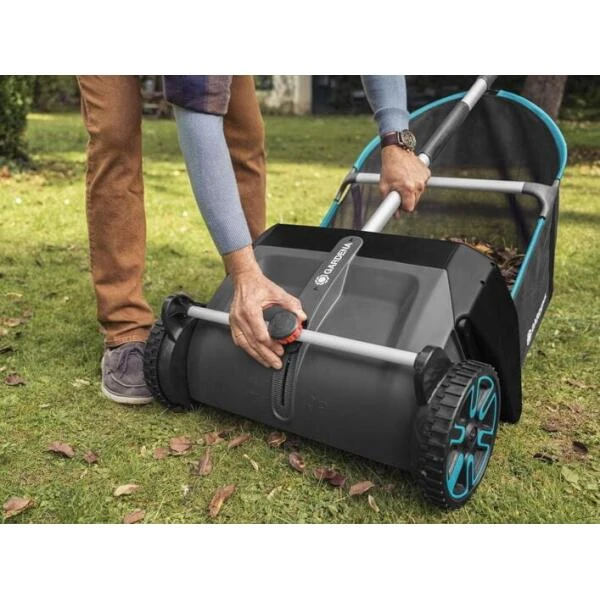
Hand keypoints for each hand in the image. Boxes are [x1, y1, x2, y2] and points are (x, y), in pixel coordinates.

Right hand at [224, 246, 306, 368]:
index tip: (280, 350)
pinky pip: (238, 340)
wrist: (244, 278)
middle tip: (276, 363)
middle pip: (253, 343)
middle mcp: (240, 317)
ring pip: (244, 344)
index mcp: (250, 310)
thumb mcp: (277, 293)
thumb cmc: (258, 285)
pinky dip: (247, 348)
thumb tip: (301, 316)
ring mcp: (234, 321)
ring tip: (267, 362)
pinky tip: (254, 353)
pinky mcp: (233, 323)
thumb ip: (291, 305)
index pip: (259, 334)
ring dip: (256, 355)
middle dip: (265, 355)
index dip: (270, 345)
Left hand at [379, 146, 430, 213]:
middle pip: (415, 202)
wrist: (397, 150)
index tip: (399, 203)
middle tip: (398, 190)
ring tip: (403, 180)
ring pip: (419, 193)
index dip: (403, 208)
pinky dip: (416, 182)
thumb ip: (388, 202)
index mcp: (408, 189)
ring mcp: (424, 178)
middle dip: (407, 199)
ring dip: (411, 190)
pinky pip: (422, 184)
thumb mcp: (384, 186)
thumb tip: (395, 215)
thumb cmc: (389, 167)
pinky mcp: (427, 173)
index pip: (409, 208)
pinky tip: (409, 175)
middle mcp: (418, 184)